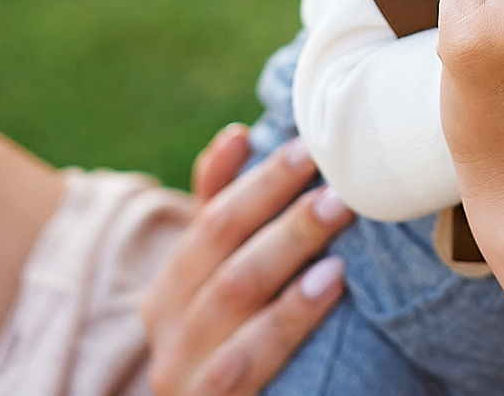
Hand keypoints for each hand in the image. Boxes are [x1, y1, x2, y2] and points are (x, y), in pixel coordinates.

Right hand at [139, 126, 354, 395]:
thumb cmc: (241, 353)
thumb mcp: (228, 290)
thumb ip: (227, 220)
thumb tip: (236, 135)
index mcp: (168, 290)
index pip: (209, 218)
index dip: (255, 178)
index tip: (305, 143)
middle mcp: (165, 326)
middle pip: (217, 244)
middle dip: (276, 199)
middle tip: (334, 171)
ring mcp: (182, 369)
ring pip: (232, 291)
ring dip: (288, 244)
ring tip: (338, 211)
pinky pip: (246, 357)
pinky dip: (288, 315)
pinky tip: (330, 284)